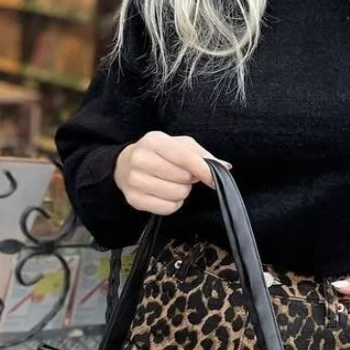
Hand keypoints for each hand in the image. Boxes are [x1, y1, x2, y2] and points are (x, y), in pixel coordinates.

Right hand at [114, 131, 230, 215]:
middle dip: (188, 179)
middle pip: (182, 178)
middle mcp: (140, 159)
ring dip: (181, 191)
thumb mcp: (179, 146)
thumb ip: (202, 155)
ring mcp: (134, 180)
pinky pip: (167, 208)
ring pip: (176, 195)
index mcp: (154, 141)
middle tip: (182, 175)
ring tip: (172, 183)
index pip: (184, 158)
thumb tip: (225, 167)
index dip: (203, 170)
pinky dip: (173, 204)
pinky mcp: (134, 199)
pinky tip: (165, 194)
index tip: (215, 179)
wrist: (125, 165)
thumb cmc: (158, 153)